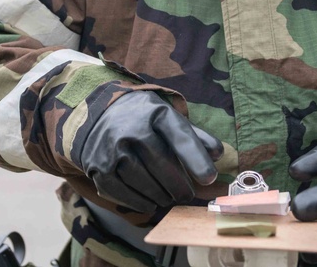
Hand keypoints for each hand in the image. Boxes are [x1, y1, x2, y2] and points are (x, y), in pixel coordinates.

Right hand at [72, 91, 222, 212]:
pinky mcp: (98, 166)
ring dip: (160, 195)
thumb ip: (193, 136)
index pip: (180, 136)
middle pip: (162, 164)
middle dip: (178, 186)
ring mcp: (112, 148)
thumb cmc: (143, 119)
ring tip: (167, 198)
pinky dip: (139, 202)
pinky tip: (149, 203)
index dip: (196, 159)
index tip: (208, 179)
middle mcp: (132, 128)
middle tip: (186, 195)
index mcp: (155, 113)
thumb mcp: (168, 117)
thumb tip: (218, 154)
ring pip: (142, 181)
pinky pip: (122, 192)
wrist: (98, 113)